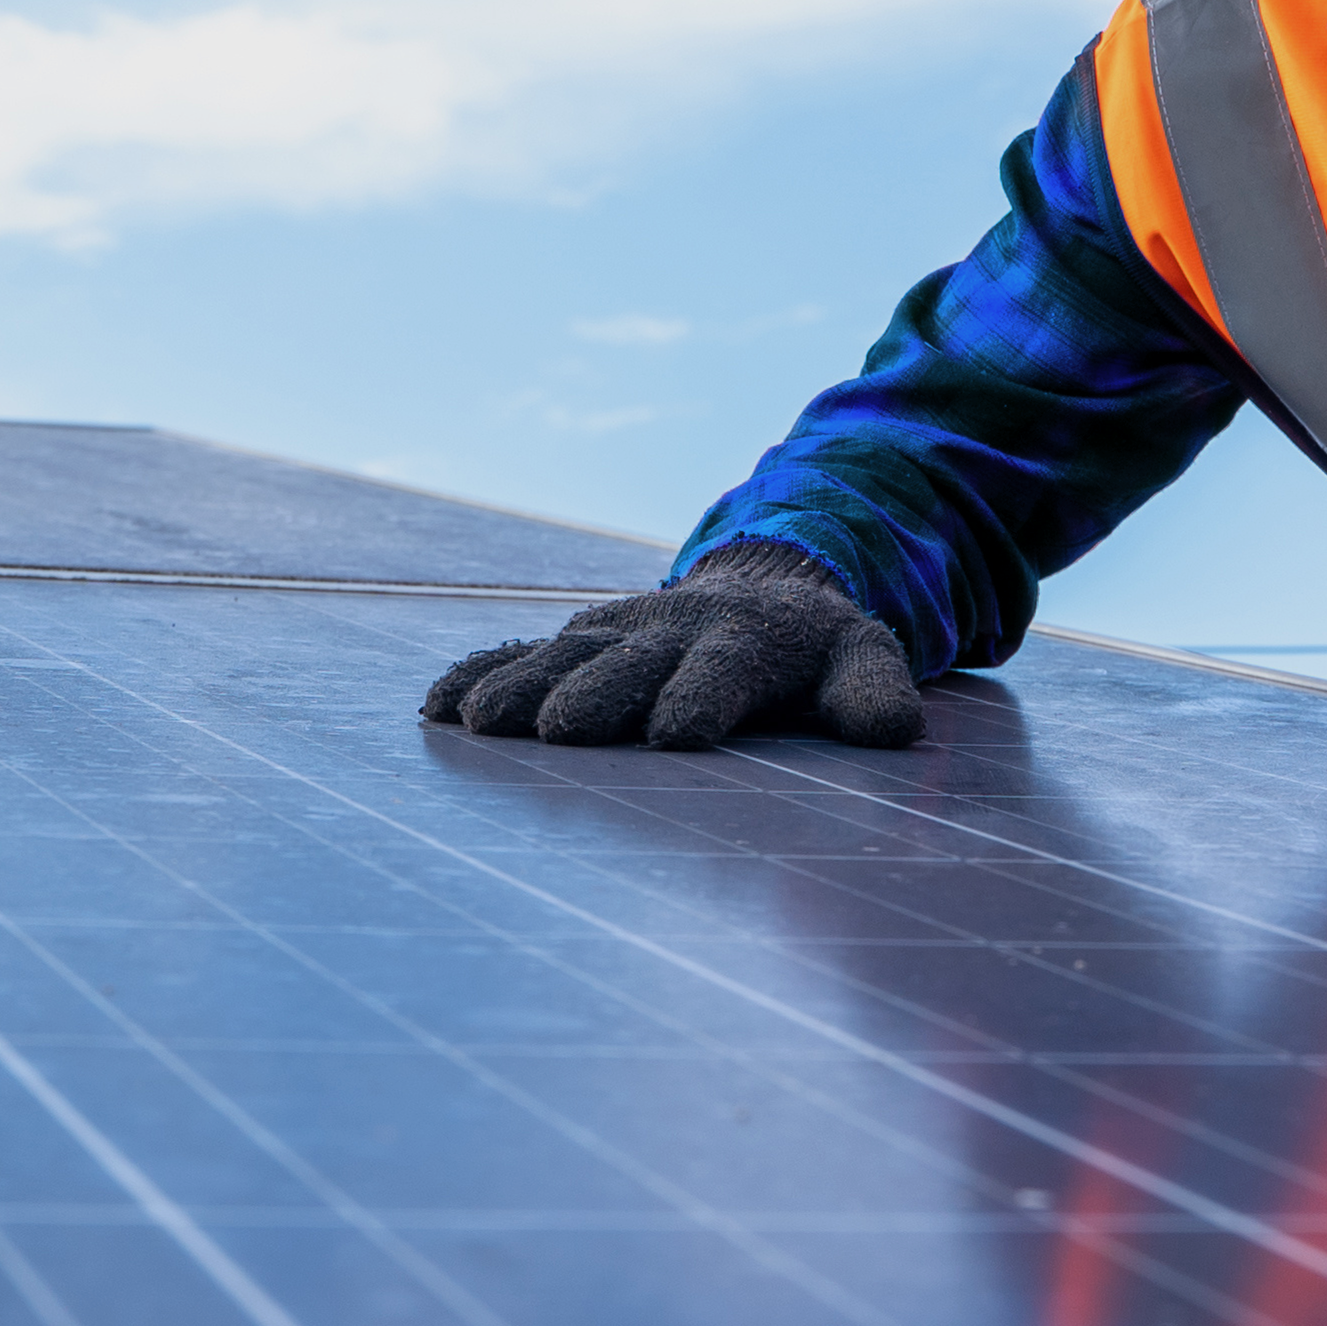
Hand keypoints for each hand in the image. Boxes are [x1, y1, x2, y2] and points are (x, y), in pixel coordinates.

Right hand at [423, 541, 925, 749]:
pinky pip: (520, 653)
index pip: (722, 672)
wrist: (763, 590)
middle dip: (596, 694)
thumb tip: (888, 731)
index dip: (700, 698)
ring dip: (519, 687)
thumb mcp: (863, 660)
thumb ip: (873, 692)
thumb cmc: (815, 650)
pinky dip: (479, 674)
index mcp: (743, 642)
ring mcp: (615, 634)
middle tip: (561, 731)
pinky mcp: (578, 642)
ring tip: (477, 723)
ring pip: (562, 658)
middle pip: (628, 665)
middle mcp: (668, 633)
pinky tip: (438, 708)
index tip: (675, 736)